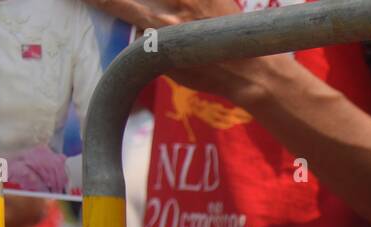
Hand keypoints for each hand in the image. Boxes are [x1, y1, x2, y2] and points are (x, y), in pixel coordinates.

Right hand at [82, 0, 273, 102]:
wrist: (254, 71)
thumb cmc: (210, 75)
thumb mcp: (169, 69)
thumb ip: (148, 46)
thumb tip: (135, 28)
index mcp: (159, 29)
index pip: (116, 3)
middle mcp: (175, 6)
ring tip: (162, 8)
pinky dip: (182, 0)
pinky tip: (180, 4)